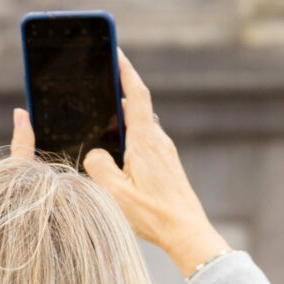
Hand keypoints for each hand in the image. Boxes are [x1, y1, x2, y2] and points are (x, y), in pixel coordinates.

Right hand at [83, 51, 229, 277]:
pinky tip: (115, 150)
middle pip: (136, 105)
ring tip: (98, 115)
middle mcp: (158, 140)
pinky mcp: (165, 164)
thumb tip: (96, 154)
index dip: (124, 70)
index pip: (135, 94)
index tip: (115, 51)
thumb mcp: (115, 193)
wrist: (187, 232)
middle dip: (117, 90)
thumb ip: (98, 166)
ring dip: (121, 117)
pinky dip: (128, 136)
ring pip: (139, 125)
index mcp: (146, 140)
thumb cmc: (154, 215)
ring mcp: (164, 151)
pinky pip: (143, 141)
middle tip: (97, 78)